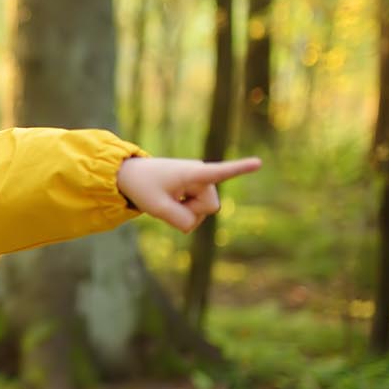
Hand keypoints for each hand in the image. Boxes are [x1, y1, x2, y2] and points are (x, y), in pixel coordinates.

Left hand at [116, 156, 261, 232]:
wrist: (130, 175)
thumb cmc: (142, 186)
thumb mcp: (157, 208)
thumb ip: (180, 220)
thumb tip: (194, 225)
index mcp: (193, 173)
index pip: (220, 172)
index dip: (240, 169)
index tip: (258, 162)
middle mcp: (202, 175)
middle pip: (209, 208)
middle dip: (190, 212)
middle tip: (168, 200)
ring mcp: (201, 183)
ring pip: (203, 212)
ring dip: (185, 212)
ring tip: (168, 198)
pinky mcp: (197, 189)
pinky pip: (196, 211)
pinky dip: (183, 210)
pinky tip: (172, 200)